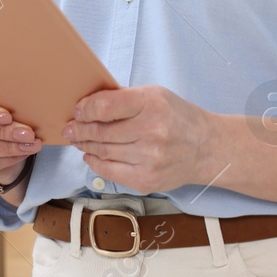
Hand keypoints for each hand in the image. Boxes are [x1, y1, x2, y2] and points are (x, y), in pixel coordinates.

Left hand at [64, 84, 218, 192]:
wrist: (206, 148)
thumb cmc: (178, 118)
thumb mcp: (155, 96)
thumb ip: (124, 99)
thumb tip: (88, 105)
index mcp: (152, 104)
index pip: (106, 106)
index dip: (85, 109)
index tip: (77, 111)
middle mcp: (152, 132)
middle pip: (101, 132)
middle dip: (79, 129)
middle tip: (70, 128)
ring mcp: (150, 159)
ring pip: (103, 152)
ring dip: (85, 145)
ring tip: (78, 140)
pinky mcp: (146, 180)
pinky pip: (110, 171)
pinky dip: (95, 163)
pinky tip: (90, 155)